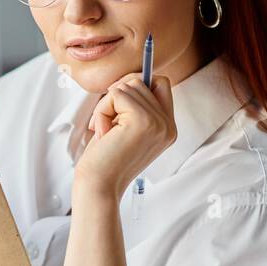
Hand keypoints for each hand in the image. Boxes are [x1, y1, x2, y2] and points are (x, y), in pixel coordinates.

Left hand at [76, 72, 176, 198]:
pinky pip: (116, 94)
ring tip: (106, 131)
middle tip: (108, 124)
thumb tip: (129, 79)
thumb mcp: (126, 130)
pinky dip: (102, 111)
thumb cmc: (105, 160)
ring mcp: (159, 123)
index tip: (117, 101)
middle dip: (116, 97)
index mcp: (168, 128)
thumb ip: (135, 107)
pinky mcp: (143, 121)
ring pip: (128, 85)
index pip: (161, 84)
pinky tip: (103, 133)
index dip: (137, 84)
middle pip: (142, 81)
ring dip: (107, 106)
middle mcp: (168, 125)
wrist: (99, 186)